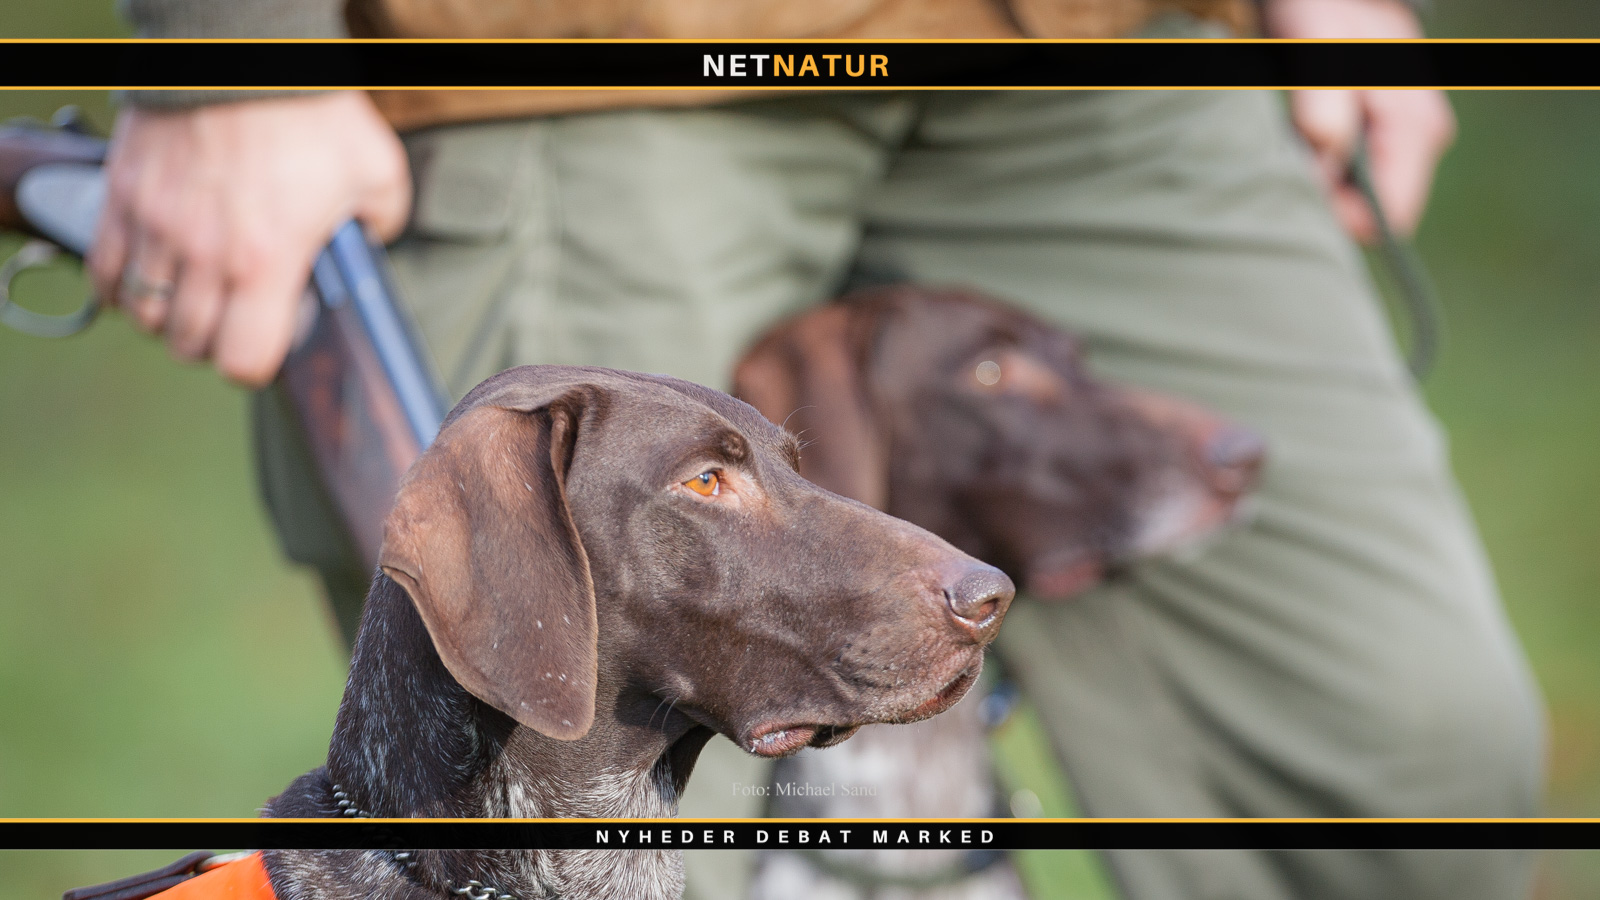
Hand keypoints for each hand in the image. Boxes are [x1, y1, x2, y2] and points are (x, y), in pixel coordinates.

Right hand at [89, 92, 410, 386]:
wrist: (242, 51)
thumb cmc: (310, 111)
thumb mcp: (377, 173)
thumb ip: (379, 224)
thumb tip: (369, 245)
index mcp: (266, 261)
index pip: (244, 361)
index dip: (257, 365)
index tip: (269, 343)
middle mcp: (204, 255)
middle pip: (188, 344)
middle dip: (214, 344)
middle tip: (234, 321)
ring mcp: (156, 228)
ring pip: (145, 313)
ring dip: (169, 318)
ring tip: (195, 300)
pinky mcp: (123, 199)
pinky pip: (105, 271)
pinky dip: (123, 287)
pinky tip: (150, 278)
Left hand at [1263, 0, 1455, 242]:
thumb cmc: (1322, 16)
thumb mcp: (1316, 51)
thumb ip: (1321, 103)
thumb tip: (1325, 160)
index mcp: (1416, 127)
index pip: (1394, 214)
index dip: (1344, 221)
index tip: (1301, 201)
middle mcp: (1420, 140)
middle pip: (1375, 213)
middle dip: (1329, 207)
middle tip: (1286, 179)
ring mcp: (1404, 141)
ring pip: (1360, 199)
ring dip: (1322, 191)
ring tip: (1291, 159)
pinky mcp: (1382, 140)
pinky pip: (1351, 180)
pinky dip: (1321, 176)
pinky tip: (1298, 154)